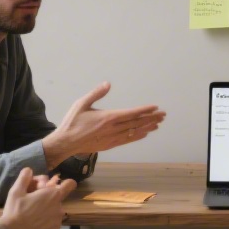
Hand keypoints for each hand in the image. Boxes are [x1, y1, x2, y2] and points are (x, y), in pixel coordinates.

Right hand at [0, 167, 77, 228]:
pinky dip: (46, 226)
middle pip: (58, 200)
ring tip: (33, 217)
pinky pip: (53, 227)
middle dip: (49, 201)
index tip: (57, 187)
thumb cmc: (15, 211)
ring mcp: (59, 222)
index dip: (65, 184)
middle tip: (35, 205)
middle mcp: (60, 208)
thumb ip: (25, 177)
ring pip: (56, 214)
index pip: (70, 184)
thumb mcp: (16, 191)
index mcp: (53, 195)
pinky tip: (35, 227)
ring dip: (48, 214)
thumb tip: (29, 170)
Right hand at [42, 82, 166, 168]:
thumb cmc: (72, 122)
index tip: (156, 107)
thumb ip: (96, 93)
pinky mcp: (109, 145)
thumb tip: (107, 83)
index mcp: (107, 117)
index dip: (145, 110)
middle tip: (163, 115)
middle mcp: (112, 128)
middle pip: (136, 123)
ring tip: (158, 124)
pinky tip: (144, 133)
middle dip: (151, 118)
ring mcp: (112, 138)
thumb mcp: (81, 103)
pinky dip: (137, 136)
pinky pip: (127, 140)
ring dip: (147, 127)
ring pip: (134, 132)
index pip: (131, 113)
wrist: (65, 143)